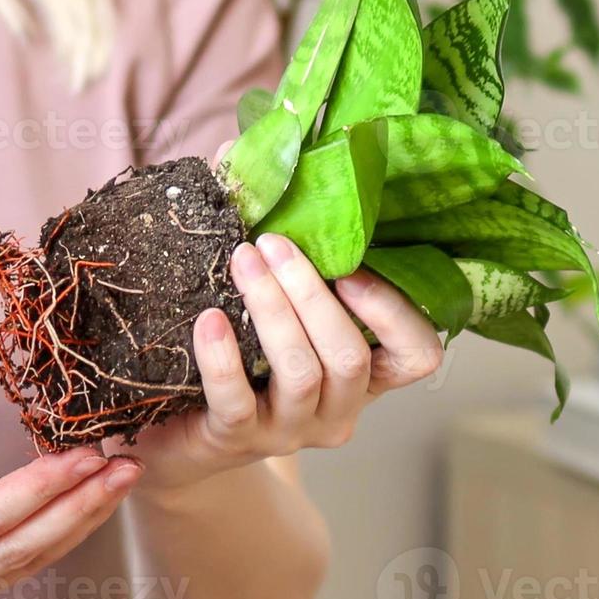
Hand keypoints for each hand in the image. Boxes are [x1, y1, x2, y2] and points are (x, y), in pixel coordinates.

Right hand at [0, 423, 144, 598]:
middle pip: (13, 551)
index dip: (36, 489)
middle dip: (76, 508)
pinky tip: (89, 500)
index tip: (82, 452)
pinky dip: (59, 533)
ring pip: (24, 565)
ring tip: (123, 478)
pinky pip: (17, 567)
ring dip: (79, 523)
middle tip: (126, 464)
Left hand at [125, 233, 443, 491]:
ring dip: (273, 309)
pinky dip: (223, 355)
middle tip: (272, 242)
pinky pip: (237, 399)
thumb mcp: (273, 317)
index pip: (418, 357)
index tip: (351, 269)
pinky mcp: (236, 441)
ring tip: (243, 261)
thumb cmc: (236, 365)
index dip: (396, 313)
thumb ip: (280, 256)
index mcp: (360, 379)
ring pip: (301, 372)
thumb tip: (247, 154)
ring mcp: (288, 432)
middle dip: (312, 291)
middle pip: (349, 356)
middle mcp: (335, 411)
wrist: (180, 444)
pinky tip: (209, 318)